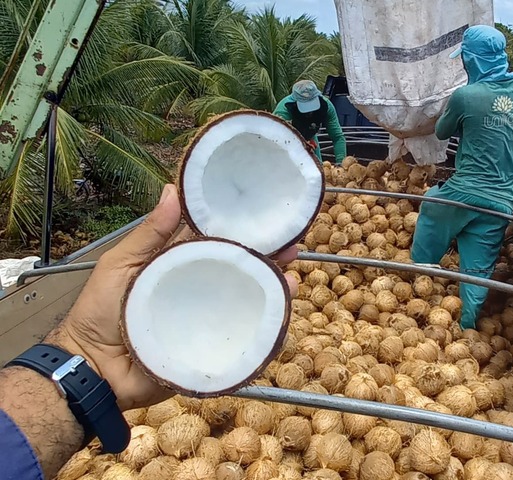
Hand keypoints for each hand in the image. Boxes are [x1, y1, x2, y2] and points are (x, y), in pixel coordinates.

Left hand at [46, 184, 297, 410]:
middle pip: (238, 270)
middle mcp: (199, 290)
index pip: (216, 242)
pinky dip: (265, 325)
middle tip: (292, 245)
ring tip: (292, 275)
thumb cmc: (99, 312)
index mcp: (179, 265)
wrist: (91, 370)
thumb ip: (149, 233)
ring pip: (247, 301)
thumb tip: (173, 190)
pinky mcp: (211, 348)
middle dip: (266, 257)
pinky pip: (242, 336)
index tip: (265, 215)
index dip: (240, 229)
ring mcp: (208, 319)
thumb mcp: (120, 264)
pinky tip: (281, 311)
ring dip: (271, 287)